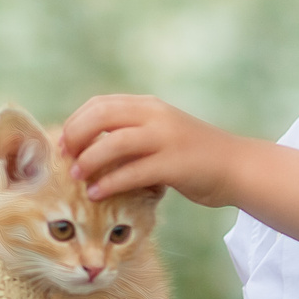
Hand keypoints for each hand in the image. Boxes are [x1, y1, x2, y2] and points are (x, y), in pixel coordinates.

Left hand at [59, 94, 249, 205]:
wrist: (235, 166)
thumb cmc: (190, 155)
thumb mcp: (158, 134)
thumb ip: (129, 133)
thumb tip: (85, 146)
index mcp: (148, 106)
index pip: (100, 104)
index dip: (75, 122)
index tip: (63, 143)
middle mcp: (155, 116)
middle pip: (101, 117)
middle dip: (76, 137)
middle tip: (65, 159)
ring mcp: (166, 138)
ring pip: (114, 143)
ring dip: (89, 161)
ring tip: (77, 177)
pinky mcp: (174, 164)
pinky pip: (132, 171)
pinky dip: (109, 183)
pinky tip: (96, 194)